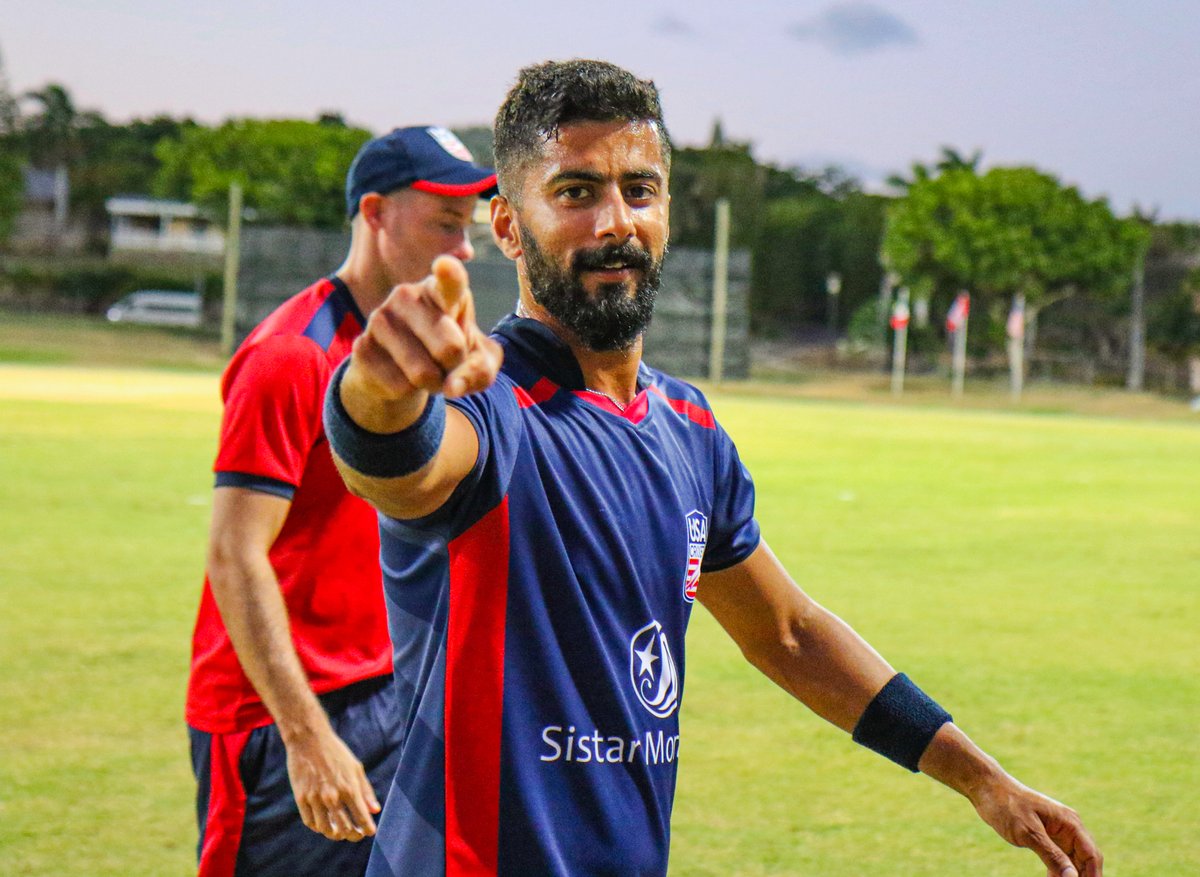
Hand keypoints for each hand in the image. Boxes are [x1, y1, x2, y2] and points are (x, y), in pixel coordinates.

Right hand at [285, 725, 380, 841]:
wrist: (309, 740)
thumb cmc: (336, 753)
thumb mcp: (355, 768)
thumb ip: (366, 791)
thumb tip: (375, 810)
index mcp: (350, 788)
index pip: (362, 818)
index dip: (367, 829)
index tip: (369, 832)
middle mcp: (333, 796)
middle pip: (345, 829)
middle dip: (353, 835)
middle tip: (356, 835)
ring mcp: (315, 799)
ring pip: (326, 829)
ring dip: (335, 834)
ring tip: (340, 832)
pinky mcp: (301, 798)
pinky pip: (310, 822)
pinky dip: (318, 827)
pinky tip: (324, 824)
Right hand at [349, 255, 502, 423]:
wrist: (400, 369)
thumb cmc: (449, 356)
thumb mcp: (477, 363)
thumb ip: (479, 370)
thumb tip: (452, 387)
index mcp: (440, 290)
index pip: (448, 281)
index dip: (449, 275)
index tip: (445, 266)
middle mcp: (407, 295)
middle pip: (451, 348)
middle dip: (456, 368)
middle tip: (448, 362)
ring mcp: (380, 319)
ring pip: (424, 373)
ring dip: (434, 384)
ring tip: (427, 371)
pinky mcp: (362, 348)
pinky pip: (401, 387)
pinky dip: (409, 393)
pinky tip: (401, 376)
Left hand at [972, 777, 1101, 876]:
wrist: (987, 788)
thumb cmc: (1007, 806)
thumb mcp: (1029, 833)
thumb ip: (1052, 855)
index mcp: (1070, 823)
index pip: (1091, 855)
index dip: (1093, 876)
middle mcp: (1068, 827)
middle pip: (1084, 860)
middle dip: (1081, 876)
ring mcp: (1057, 832)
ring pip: (1072, 860)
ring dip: (1069, 875)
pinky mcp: (1045, 835)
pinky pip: (1059, 857)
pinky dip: (1057, 870)